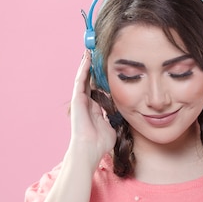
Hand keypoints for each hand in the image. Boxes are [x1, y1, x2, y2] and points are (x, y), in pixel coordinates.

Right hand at [68, 51, 115, 169]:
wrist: (89, 150)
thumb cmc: (100, 143)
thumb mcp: (112, 126)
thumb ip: (116, 118)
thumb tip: (126, 114)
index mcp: (94, 107)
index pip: (97, 88)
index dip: (100, 77)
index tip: (105, 66)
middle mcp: (86, 102)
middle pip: (88, 80)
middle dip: (92, 67)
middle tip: (95, 53)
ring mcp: (80, 100)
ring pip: (82, 77)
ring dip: (86, 64)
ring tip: (89, 50)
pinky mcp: (77, 100)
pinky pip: (80, 81)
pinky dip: (83, 69)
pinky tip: (86, 59)